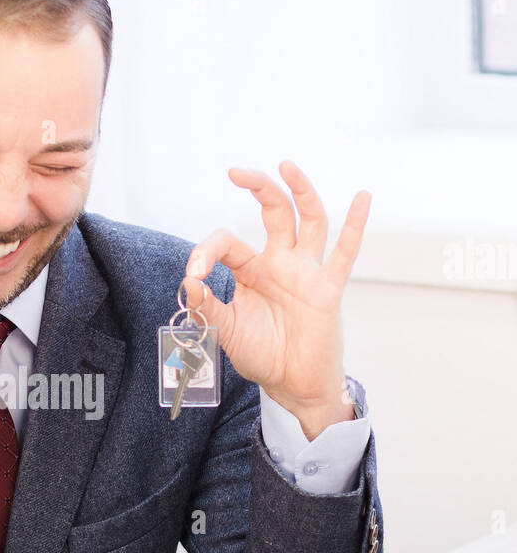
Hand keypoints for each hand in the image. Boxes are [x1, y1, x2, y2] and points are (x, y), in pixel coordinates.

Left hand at [182, 162, 369, 439]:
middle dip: (258, 188)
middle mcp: (280, 263)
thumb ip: (207, 308)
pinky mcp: (328, 290)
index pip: (228, 243)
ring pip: (309, 221)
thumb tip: (188, 283)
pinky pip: (344, 255)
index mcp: (251, 270)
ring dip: (301, 192)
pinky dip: (355, 226)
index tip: (194, 275)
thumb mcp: (226, 331)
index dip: (207, 253)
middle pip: (274, 212)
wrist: (291, 386)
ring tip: (287, 166)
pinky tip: (363, 197)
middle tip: (235, 171)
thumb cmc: (262, 355)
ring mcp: (306, 273)